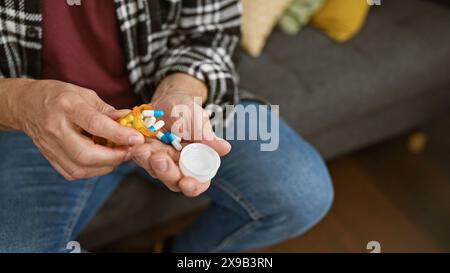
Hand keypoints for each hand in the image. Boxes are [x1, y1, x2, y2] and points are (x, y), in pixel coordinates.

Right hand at [9, 80, 144, 179]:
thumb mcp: (85, 94)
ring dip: (106, 166)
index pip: (95, 124)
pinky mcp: (50, 159)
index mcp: (67, 106)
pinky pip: (75, 172)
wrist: (25, 105)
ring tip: (119, 154)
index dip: (118, 134)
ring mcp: (50, 146)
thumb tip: (129, 120)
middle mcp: (56, 128)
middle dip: (114, 157)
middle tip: (130, 151)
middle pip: (86, 154)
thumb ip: (107, 110)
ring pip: (80, 168)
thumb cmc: (59, 96)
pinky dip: (94, 170)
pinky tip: (104, 160)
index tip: (136, 138)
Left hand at [131, 74, 230, 196]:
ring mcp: (161, 161)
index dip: (193, 187)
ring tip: (143, 148)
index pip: (199, 183)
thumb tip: (225, 148)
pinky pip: (140, 158)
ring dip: (148, 161)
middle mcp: (179, 166)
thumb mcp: (197, 118)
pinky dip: (138, 153)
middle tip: (159, 158)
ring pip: (154, 170)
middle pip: (173, 181)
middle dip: (166, 172)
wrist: (166, 100)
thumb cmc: (187, 110)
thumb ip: (206, 135)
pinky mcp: (145, 154)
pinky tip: (136, 144)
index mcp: (198, 162)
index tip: (186, 182)